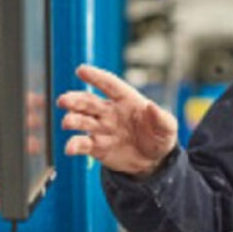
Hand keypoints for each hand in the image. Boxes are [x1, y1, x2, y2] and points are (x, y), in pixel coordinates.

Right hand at [57, 64, 177, 176]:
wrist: (153, 162)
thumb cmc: (159, 137)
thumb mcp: (168, 128)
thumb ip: (161, 117)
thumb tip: (151, 105)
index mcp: (127, 101)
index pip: (110, 85)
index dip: (96, 77)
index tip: (81, 70)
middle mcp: (110, 112)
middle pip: (89, 102)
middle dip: (75, 100)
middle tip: (64, 100)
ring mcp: (101, 129)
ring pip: (82, 121)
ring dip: (72, 120)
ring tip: (67, 123)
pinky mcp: (97, 147)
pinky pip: (82, 144)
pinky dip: (74, 145)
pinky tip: (70, 148)